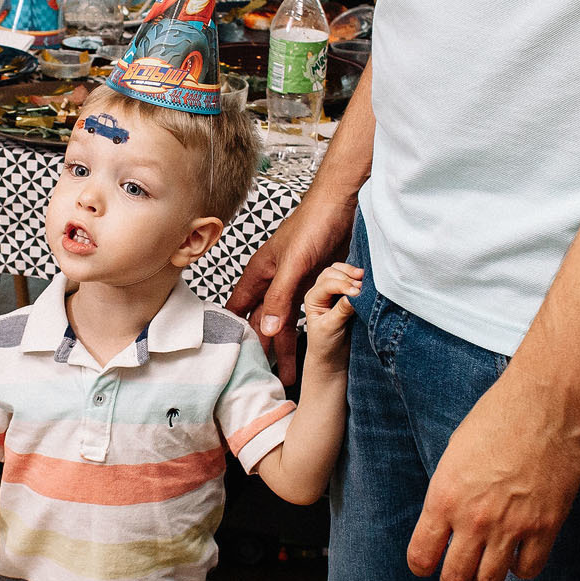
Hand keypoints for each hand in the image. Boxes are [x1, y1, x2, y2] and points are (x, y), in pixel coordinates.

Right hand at [226, 191, 355, 383]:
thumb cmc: (313, 223)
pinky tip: (308, 342)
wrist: (343, 204)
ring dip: (287, 343)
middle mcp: (274, 280)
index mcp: (260, 273)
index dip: (236, 333)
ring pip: (286, 319)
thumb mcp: (294, 264)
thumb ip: (280, 296)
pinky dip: (306, 327)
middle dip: (264, 347)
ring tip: (289, 371)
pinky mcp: (315, 282)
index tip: (236, 360)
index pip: (239, 309)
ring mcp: (294, 282)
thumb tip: (268, 329)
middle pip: (263, 321)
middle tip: (266, 376)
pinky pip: (306, 311)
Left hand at [300, 262, 362, 362]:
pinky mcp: (345, 295)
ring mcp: (333, 292)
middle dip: (347, 276)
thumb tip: (355, 294)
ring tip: (365, 281)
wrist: (332, 356)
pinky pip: (350, 279)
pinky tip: (366, 283)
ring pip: (340, 272)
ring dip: (352, 273)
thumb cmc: (325, 344)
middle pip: (332, 273)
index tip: (357, 292)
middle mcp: (321, 292)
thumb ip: (342, 310)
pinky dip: (357, 278)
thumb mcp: (331, 328)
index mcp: (313, 299)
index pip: (327, 284)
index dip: (343, 286)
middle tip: (362, 286)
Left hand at [408, 364, 579, 580]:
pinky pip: (528, 569)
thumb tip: (445, 526)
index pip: (421, 556)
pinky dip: (521, 567)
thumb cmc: (495, 421)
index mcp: (444, 498)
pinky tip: (519, 553)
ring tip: (488, 565)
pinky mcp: (545, 527)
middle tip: (460, 571)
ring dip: (485, 579)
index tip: (427, 564)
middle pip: (454, 578)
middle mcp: (473, 518)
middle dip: (453, 579)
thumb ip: (447, 495)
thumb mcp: (454, 457)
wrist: (543, 406)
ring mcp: (511, 526)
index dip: (422, 565)